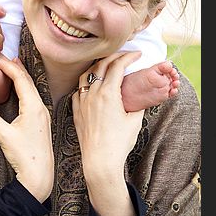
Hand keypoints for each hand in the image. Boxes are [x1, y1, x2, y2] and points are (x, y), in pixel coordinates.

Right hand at [0, 54, 53, 201]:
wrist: (39, 175)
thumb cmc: (24, 156)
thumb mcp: (4, 135)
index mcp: (33, 107)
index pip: (20, 79)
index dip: (7, 66)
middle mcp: (41, 107)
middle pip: (26, 80)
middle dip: (13, 66)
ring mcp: (42, 113)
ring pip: (30, 87)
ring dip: (19, 75)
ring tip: (8, 64)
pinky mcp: (41, 120)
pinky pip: (32, 96)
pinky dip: (23, 86)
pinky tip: (18, 85)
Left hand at [72, 52, 143, 215]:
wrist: (100, 161)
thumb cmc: (119, 143)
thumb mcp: (134, 121)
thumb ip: (137, 104)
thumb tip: (140, 95)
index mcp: (108, 94)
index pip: (117, 66)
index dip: (128, 57)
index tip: (137, 54)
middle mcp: (92, 94)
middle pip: (101, 65)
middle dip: (114, 57)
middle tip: (124, 56)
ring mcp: (82, 101)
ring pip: (86, 75)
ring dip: (97, 66)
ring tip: (107, 65)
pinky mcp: (76, 110)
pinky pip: (78, 89)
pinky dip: (86, 82)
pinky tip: (92, 84)